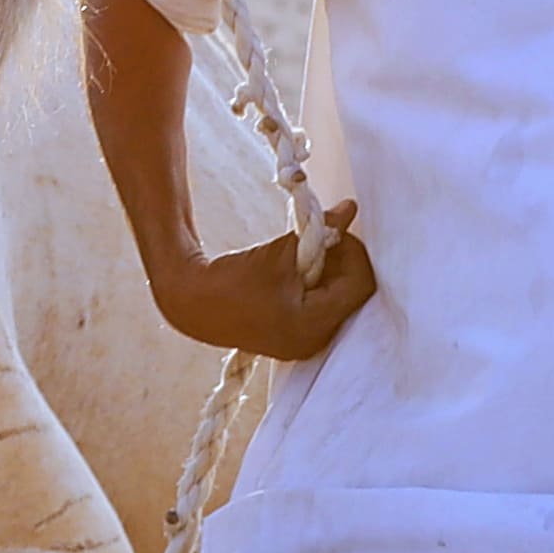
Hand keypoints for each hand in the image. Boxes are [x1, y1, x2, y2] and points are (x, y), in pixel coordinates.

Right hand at [152, 199, 377, 361]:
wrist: (193, 304)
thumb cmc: (235, 279)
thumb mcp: (283, 251)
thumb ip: (322, 230)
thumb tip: (351, 208)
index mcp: (313, 325)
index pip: (360, 285)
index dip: (353, 252)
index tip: (333, 232)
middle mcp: (314, 341)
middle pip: (351, 294)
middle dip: (341, 261)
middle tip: (320, 238)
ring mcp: (303, 344)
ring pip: (336, 299)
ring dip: (328, 271)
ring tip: (305, 253)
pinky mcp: (293, 338)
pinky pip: (320, 307)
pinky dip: (316, 284)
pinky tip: (297, 269)